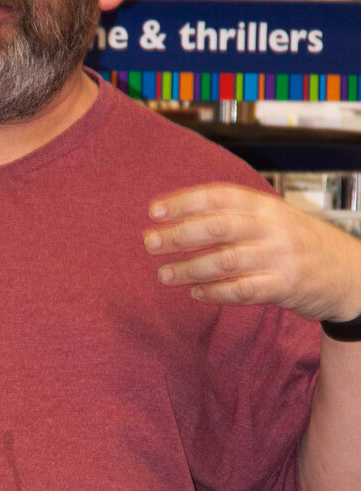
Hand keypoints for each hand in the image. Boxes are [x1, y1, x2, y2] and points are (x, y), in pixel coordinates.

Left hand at [143, 183, 360, 322]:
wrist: (349, 272)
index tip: (153, 211)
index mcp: (265, 206)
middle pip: (217, 226)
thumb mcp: (273, 220)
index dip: (184, 202)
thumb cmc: (300, 244)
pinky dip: (215, 292)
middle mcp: (272, 228)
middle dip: (179, 234)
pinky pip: (243, 290)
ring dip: (190, 268)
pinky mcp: (285, 286)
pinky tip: (195, 293)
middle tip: (149, 243)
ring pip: (225, 260)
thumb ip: (235, 217)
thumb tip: (179, 218)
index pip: (219, 196)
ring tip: (163, 274)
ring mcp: (279, 257)